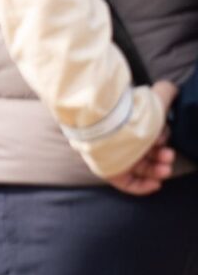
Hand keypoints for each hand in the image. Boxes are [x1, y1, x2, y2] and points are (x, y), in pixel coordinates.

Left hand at [105, 80, 181, 195]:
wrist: (104, 121)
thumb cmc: (131, 113)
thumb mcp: (153, 101)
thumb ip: (164, 92)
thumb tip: (170, 88)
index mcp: (129, 126)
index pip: (147, 140)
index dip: (161, 145)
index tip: (168, 146)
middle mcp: (121, 141)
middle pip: (145, 155)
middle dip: (162, 158)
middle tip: (169, 156)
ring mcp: (114, 156)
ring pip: (139, 168)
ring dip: (156, 171)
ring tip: (165, 167)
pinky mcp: (108, 170)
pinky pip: (126, 183)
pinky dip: (142, 187)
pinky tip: (156, 185)